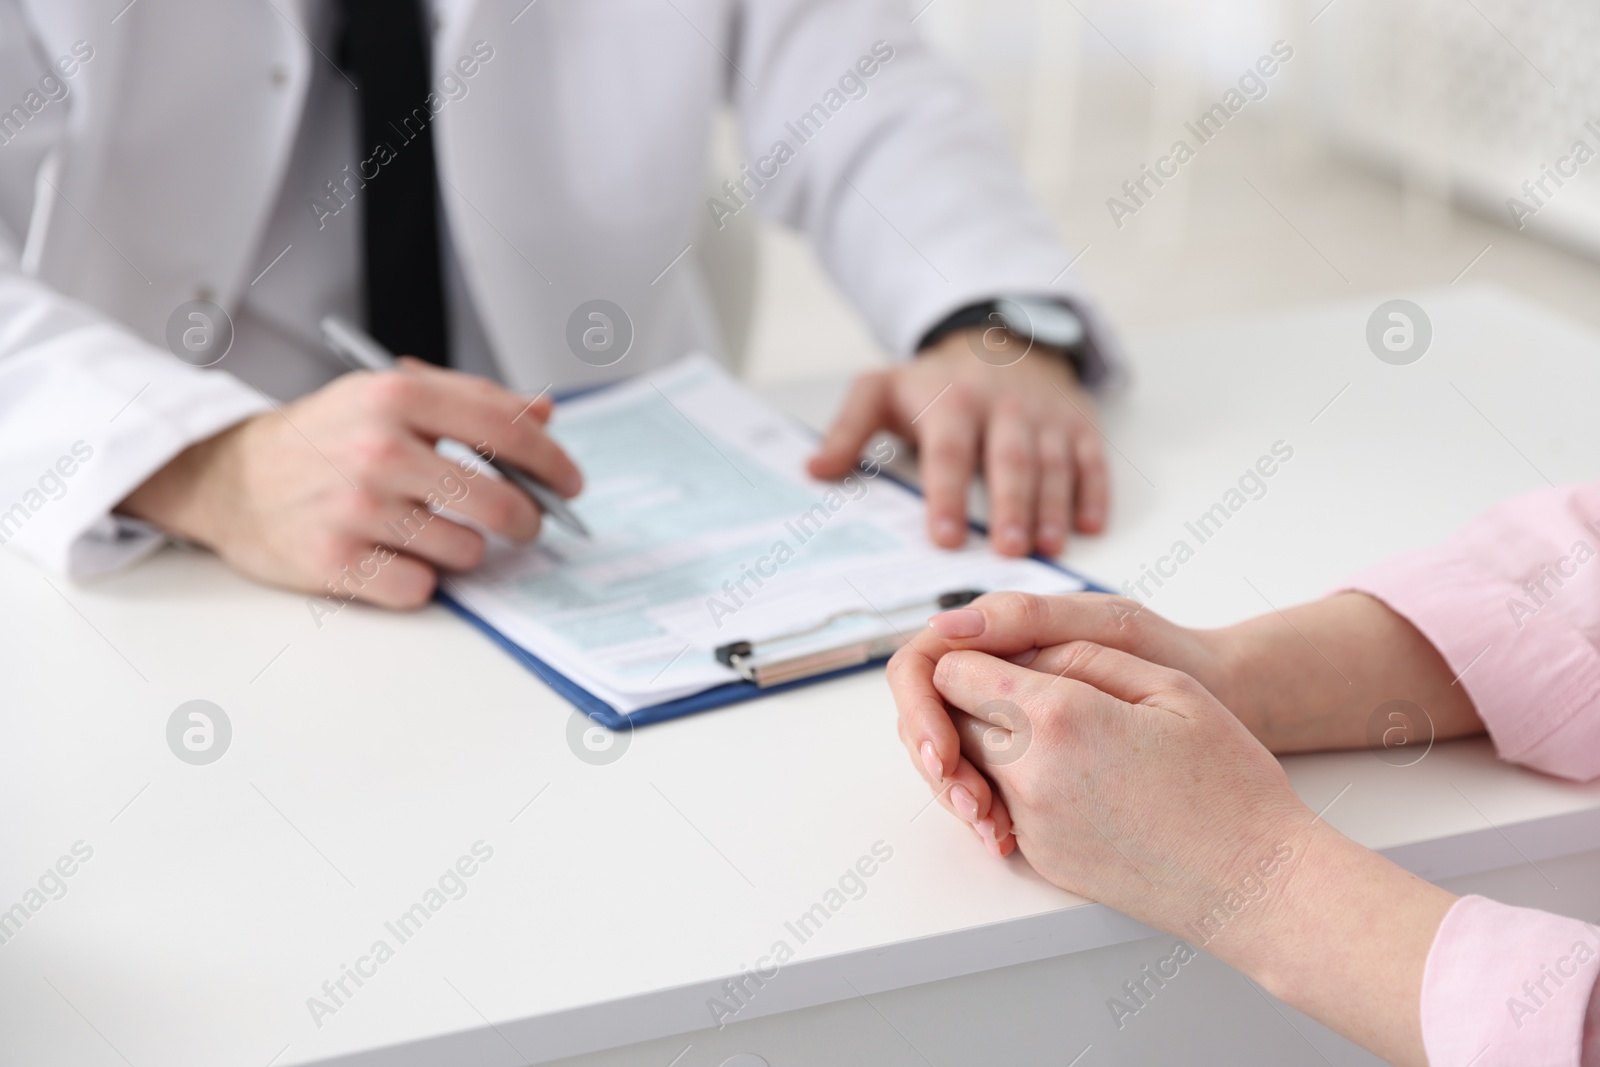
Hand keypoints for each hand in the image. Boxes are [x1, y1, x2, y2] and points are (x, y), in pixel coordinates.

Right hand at [118, 360, 581, 607]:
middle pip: (498, 502)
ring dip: (463, 550)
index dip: (552, 462)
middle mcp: (378, 449)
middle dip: (525, 520)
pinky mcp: (335, 561)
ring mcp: (355, 507)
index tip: (571, 483)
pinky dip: (420, 579)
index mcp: (398, 395)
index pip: (505, 429)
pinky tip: (396, 558)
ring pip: (466, 551)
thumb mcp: (390, 396)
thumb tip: (544, 417)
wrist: (231, 478)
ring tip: (430, 532)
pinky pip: (422, 587)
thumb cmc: (323, 438)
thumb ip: (470, 400)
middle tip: (526, 524)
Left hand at [808, 329, 1107, 557]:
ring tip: (1048, 547)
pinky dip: (1095, 491)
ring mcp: (1045, 417)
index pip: (949, 451)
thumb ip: (848, 430)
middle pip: (1009, 459)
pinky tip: (1091, 525)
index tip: (944, 537)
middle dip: (1010, 504)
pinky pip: (1091, 458)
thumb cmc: (936, 381)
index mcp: (952, 402)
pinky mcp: (1078, 425)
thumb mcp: (880, 390)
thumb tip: (815, 471)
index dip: (946, 494)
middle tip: (1008, 550)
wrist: (998, 338)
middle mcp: (1003, 408)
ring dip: (1052, 506)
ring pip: (1052, 463)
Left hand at [890, 589, 1484, 853]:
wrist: (1254, 882)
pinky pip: (1000, 806)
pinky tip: (1069, 773)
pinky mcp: (1039, 858)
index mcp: (1056, 717)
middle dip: (974, 696)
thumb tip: (1023, 653)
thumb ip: (1081, 656)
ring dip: (990, 740)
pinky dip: (1015, 784)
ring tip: (1051, 729)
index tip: (1003, 651)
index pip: (954, 673)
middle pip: (951, 719)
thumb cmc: (1227, 781)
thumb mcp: (1166, 685)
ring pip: (969, 765)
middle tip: (1026, 686)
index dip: (972, 654)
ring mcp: (1030, 823)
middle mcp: (1028, 773)